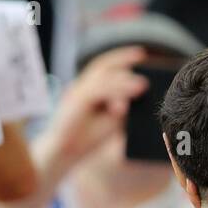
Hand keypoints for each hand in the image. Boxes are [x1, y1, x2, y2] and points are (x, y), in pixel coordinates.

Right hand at [41, 47, 148, 166]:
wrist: (65, 152)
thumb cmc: (87, 137)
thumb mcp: (111, 120)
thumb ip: (122, 105)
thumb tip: (141, 91)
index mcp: (88, 88)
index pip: (104, 66)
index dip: (121, 57)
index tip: (141, 54)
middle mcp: (81, 86)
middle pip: (102, 66)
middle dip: (122, 60)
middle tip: (141, 57)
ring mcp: (77, 92)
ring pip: (101, 79)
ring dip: (122, 82)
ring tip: (142, 86)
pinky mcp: (76, 102)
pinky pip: (96, 92)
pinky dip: (113, 94)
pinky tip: (125, 103)